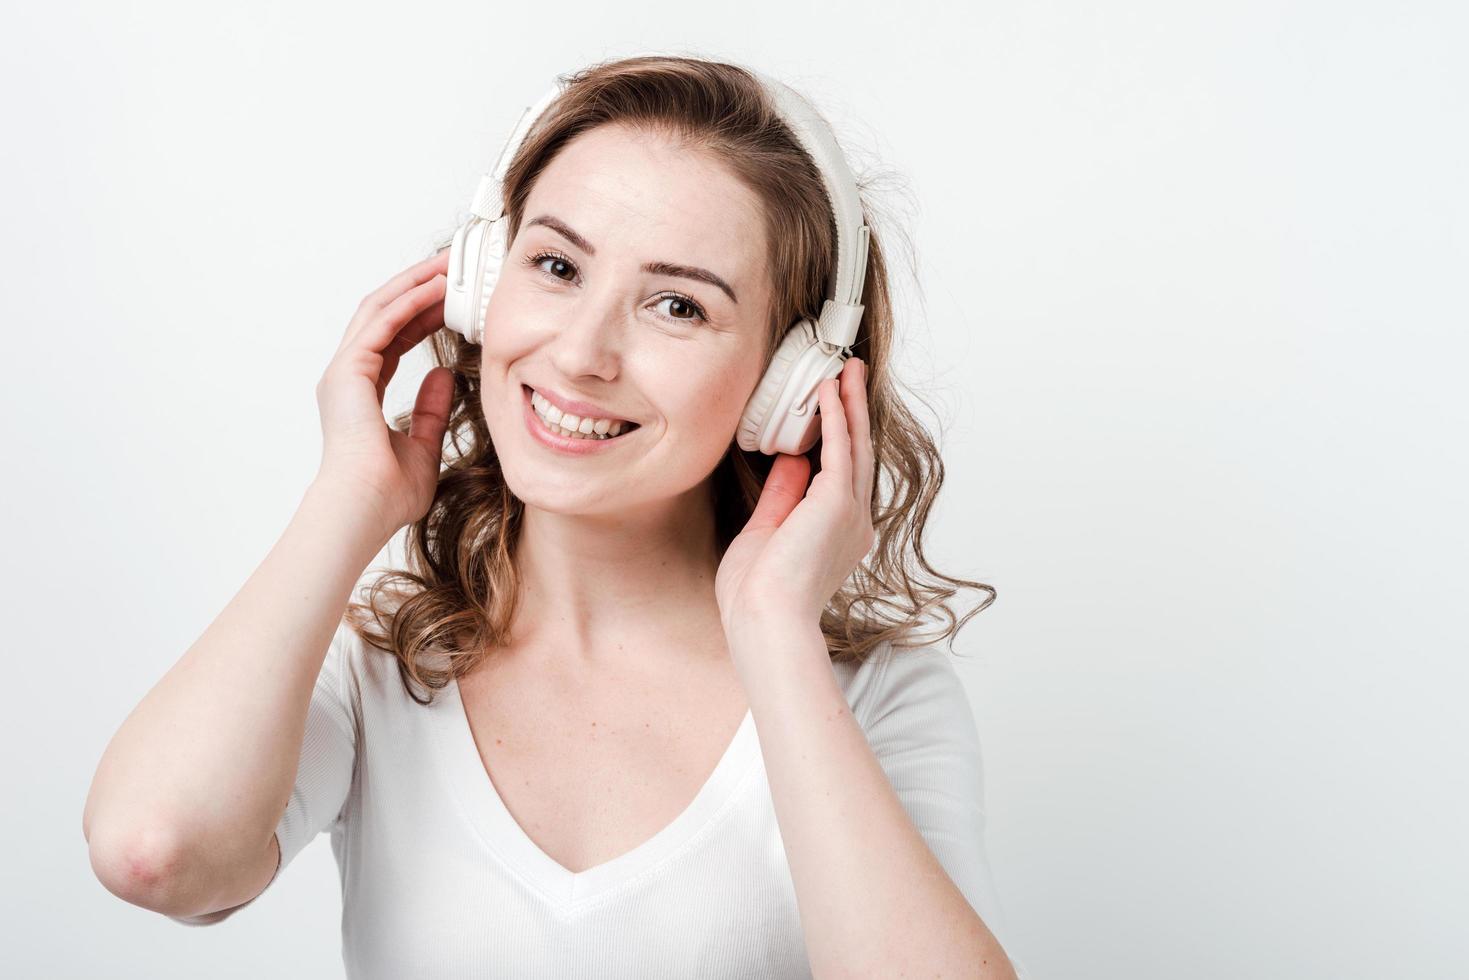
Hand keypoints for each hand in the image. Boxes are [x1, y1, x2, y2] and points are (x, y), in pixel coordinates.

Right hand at [313, 248, 454, 538]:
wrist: (362, 510)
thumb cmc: (386, 494)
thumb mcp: (422, 446)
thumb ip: (430, 411)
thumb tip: (444, 377)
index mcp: (360, 394)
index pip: (394, 339)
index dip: (421, 314)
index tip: (450, 298)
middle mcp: (347, 377)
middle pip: (384, 315)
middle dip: (417, 287)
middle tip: (450, 266)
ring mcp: (343, 372)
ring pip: (380, 309)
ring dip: (413, 284)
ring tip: (446, 264)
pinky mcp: (348, 371)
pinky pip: (381, 323)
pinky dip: (408, 301)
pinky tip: (435, 286)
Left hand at [715, 357, 875, 635]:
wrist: (765, 620)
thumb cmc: (758, 594)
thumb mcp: (767, 533)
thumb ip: (783, 495)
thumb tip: (793, 460)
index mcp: (838, 534)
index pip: (843, 475)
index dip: (841, 437)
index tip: (833, 406)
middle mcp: (854, 522)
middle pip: (858, 452)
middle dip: (854, 410)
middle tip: (851, 374)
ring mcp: (849, 512)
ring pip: (856, 444)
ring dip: (850, 403)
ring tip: (847, 369)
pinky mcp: (837, 503)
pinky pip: (841, 449)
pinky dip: (836, 416)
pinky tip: (830, 390)